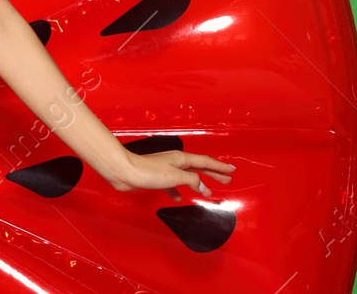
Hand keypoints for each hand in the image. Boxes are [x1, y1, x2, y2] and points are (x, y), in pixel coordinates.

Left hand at [106, 150, 235, 201]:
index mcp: (182, 159)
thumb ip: (191, 181)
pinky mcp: (158, 178)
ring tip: (208, 191)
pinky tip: (179, 197)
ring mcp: (167, 169)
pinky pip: (174, 185)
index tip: (231, 170)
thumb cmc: (147, 171)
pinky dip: (179, 191)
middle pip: (199, 167)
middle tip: (227, 178)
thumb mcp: (175, 176)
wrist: (125, 172)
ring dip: (199, 183)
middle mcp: (176, 162)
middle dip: (214, 173)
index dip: (219, 167)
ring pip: (188, 177)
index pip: (205, 162)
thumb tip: (202, 186)